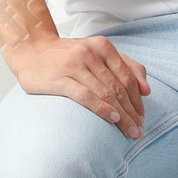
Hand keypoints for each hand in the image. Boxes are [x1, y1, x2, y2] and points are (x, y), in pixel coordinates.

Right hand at [3, 31, 150, 136]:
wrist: (30, 50)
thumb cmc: (67, 56)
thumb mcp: (97, 53)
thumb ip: (125, 66)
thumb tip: (147, 90)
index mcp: (102, 46)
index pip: (127, 77)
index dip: (137, 100)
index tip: (142, 118)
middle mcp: (90, 53)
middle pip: (118, 88)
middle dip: (132, 112)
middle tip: (138, 130)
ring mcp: (74, 65)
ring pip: (105, 93)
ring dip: (121, 115)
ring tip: (129, 131)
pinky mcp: (59, 78)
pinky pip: (85, 96)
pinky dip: (101, 108)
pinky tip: (112, 119)